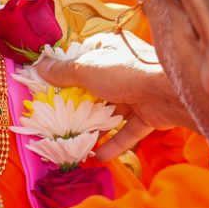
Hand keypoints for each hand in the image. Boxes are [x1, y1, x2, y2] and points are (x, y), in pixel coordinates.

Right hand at [34, 38, 189, 158]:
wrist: (170, 92)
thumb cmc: (127, 72)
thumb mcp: (87, 69)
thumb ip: (63, 71)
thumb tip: (38, 67)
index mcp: (109, 50)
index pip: (83, 58)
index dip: (65, 72)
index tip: (47, 88)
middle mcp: (123, 70)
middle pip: (95, 89)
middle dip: (78, 105)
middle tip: (56, 120)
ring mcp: (137, 93)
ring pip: (111, 112)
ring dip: (94, 128)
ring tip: (73, 143)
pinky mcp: (148, 115)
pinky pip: (127, 132)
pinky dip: (113, 144)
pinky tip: (96, 157)